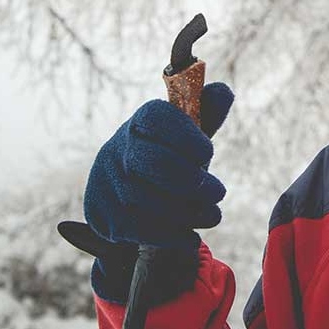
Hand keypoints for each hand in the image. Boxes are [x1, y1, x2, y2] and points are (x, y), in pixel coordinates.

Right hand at [70, 84, 232, 301]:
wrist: (121, 196)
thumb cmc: (166, 157)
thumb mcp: (185, 134)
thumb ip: (205, 113)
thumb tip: (223, 92)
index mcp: (140, 122)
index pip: (156, 118)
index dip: (184, 135)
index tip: (207, 153)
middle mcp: (118, 149)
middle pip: (151, 162)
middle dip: (190, 179)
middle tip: (218, 192)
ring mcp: (108, 184)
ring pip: (146, 199)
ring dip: (187, 211)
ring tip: (213, 215)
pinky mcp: (105, 216)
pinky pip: (138, 228)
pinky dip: (171, 235)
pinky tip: (191, 236)